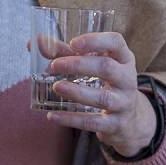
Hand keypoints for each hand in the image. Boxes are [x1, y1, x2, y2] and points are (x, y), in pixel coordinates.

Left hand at [44, 31, 157, 156]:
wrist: (129, 119)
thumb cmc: (104, 82)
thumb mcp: (91, 64)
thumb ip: (63, 52)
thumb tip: (36, 42)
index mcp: (123, 59)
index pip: (116, 42)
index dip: (95, 41)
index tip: (72, 43)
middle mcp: (127, 79)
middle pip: (106, 68)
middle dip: (79, 65)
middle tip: (55, 65)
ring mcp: (124, 103)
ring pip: (102, 97)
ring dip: (77, 92)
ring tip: (56, 87)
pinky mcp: (116, 124)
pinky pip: (94, 122)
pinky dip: (72, 119)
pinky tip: (53, 115)